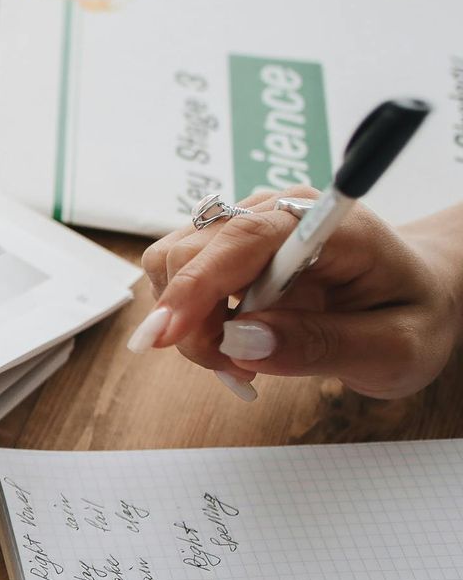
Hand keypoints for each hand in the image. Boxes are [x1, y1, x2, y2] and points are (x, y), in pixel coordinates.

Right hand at [136, 188, 462, 398]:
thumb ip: (322, 345)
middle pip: (192, 255)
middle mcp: (277, 210)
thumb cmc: (410, 314)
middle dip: (193, 323)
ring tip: (239, 354)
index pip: (244, 239)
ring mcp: (245, 223)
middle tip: (236, 369)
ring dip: (188, 323)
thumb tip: (242, 343)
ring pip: (172, 265)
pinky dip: (189, 318)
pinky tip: (232, 338)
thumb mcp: (393, 348)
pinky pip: (177, 277)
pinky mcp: (225, 244)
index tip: (166, 336)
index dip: (196, 285)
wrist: (412, 292)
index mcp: (328, 223)